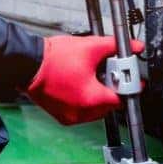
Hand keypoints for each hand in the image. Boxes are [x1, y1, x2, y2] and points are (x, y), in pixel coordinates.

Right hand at [27, 35, 144, 125]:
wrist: (28, 63)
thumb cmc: (54, 59)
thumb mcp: (91, 47)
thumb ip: (116, 47)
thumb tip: (134, 47)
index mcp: (91, 99)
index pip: (120, 98)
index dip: (128, 87)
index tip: (130, 80)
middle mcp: (80, 112)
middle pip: (108, 105)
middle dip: (111, 89)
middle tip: (109, 73)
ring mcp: (69, 115)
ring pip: (94, 109)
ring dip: (97, 95)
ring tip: (91, 76)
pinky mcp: (60, 115)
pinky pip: (80, 111)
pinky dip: (84, 100)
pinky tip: (80, 83)